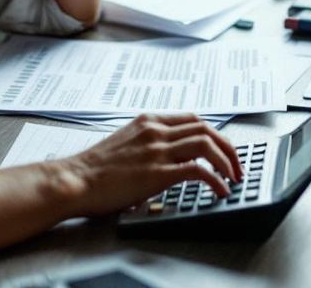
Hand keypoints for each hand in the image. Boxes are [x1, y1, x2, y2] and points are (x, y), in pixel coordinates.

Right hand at [57, 113, 242, 217]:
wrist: (75, 180)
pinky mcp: (158, 172)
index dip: (213, 134)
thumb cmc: (93, 170)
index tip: (222, 149)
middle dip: (227, 147)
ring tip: (233, 177)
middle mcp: (155, 131)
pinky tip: (220, 191)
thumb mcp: (124, 145)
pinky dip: (216, 180)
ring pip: (207, 144)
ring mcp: (157, 150)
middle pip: (206, 128)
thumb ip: (146, 146)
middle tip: (236, 165)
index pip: (192, 119)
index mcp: (148, 122)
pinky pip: (199, 171)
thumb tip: (165, 162)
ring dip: (227, 161)